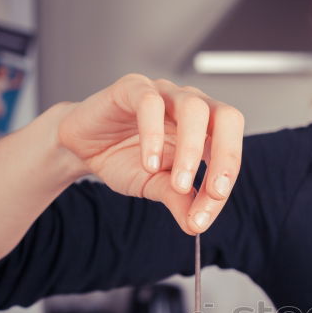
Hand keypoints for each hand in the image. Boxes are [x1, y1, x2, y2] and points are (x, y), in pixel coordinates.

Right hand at [56, 73, 242, 233]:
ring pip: (194, 108)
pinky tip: (148, 163)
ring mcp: (164, 93)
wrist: (83, 147)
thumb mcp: (154, 186)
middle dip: (227, 157)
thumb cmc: (125, 160)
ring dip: (191, 151)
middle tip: (214, 193)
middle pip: (227, 119)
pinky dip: (153, 135)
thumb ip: (178, 200)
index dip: (223, 186)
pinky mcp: (133, 87)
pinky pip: (150, 103)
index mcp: (205, 130)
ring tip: (179, 184)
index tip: (204, 217)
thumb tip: (197, 225)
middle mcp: (191, 106)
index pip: (229, 152)